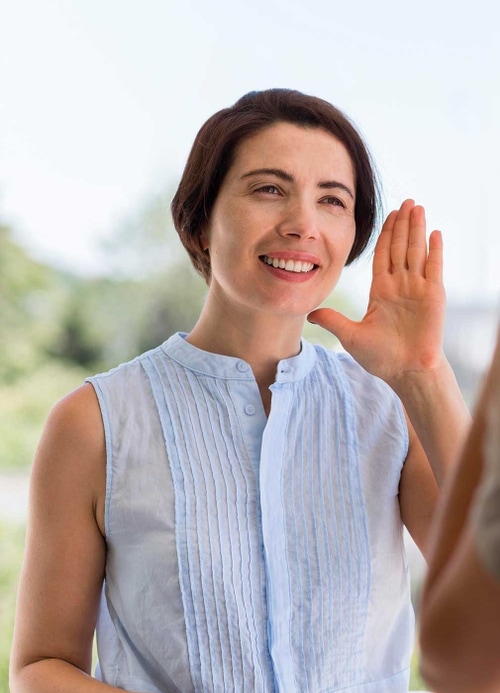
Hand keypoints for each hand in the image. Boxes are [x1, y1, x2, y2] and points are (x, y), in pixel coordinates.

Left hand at [308, 199, 445, 387]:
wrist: (405, 371)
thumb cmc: (381, 357)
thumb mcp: (350, 335)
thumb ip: (332, 320)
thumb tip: (310, 313)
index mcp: (382, 292)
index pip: (383, 256)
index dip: (385, 235)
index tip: (387, 215)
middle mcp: (400, 286)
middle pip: (400, 247)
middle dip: (402, 224)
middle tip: (406, 201)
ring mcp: (418, 289)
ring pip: (416, 251)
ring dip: (416, 228)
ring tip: (417, 206)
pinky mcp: (433, 296)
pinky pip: (433, 268)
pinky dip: (434, 250)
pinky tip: (434, 232)